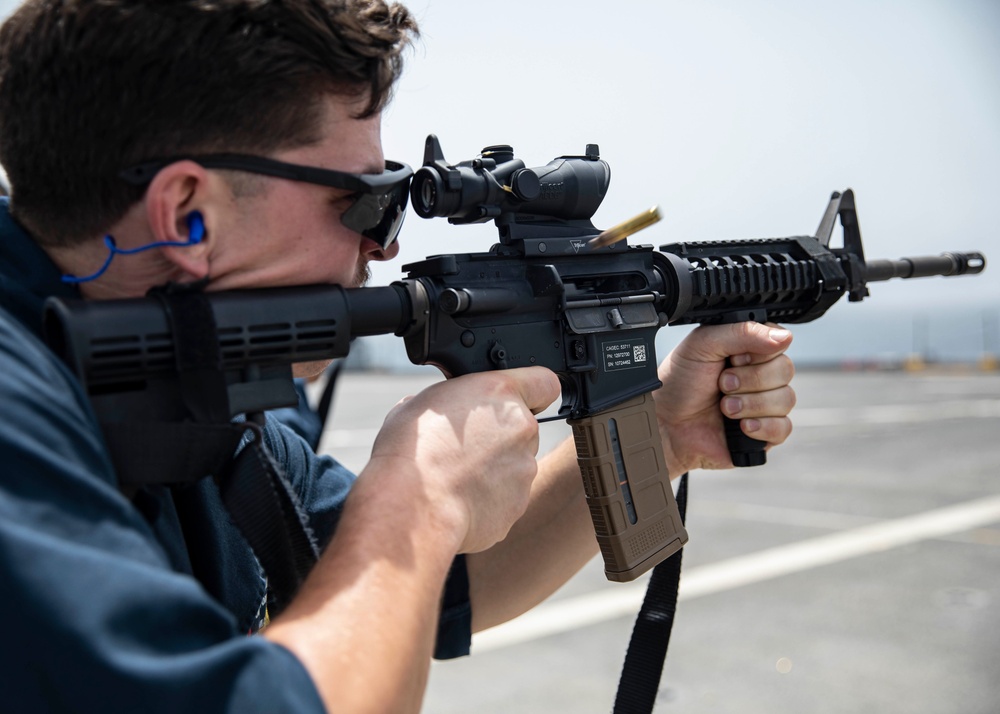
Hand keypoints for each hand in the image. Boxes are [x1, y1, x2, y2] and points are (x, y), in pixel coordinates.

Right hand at [367, 367, 559, 553]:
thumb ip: (452, 403)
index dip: (532, 391)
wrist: (414, 506)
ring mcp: (524, 469)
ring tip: (456, 477)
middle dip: (500, 436)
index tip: (516, 400)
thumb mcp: (422, 403)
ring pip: (515, 464)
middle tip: (465, 447)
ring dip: (493, 468)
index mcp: (500, 394)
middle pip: (523, 428)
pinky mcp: (518, 505)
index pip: (544, 382)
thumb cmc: (412, 451)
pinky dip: (488, 497)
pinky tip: (458, 498)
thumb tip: (448, 412)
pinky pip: (506, 496)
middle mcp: (522, 429)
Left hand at [654, 322, 794, 473]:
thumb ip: (742, 332)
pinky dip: (761, 426)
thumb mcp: (703, 345)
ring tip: (723, 407)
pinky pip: (783, 428)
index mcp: (748, 349)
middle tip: (722, 383)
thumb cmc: (679, 384)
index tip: (733, 358)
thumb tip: (783, 336)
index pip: (780, 341)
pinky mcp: (765, 432)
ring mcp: (765, 404)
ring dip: (750, 404)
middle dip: (750, 379)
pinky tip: (740, 426)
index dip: (758, 351)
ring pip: (786, 399)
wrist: (666, 424)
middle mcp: (760, 374)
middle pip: (785, 369)